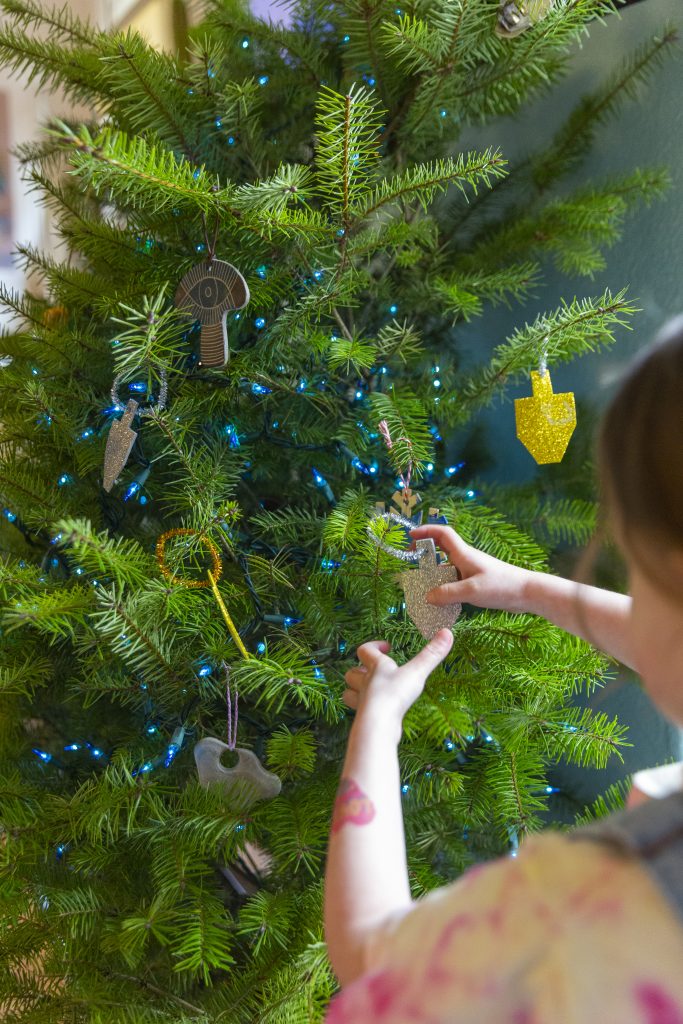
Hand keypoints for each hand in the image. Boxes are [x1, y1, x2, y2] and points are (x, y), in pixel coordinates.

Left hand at [342, 630, 453, 730]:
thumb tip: (447, 632)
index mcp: (375, 668)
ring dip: (355, 690)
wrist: (377, 725)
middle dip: (359, 670)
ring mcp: (362, 702)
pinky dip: (365, 709)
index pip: (365, 650)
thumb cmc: (394, 695)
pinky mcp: (364, 719)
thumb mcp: (416, 673)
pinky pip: (359, 712)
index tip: (387, 647)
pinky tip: (377, 712)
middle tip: (372, 671)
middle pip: (351, 673)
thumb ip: (431, 655)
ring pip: (349, 693)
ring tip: (368, 691)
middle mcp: (365, 683)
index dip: (374, 646)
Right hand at [410, 524, 533, 613]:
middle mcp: (466, 559)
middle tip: (412, 560)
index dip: (426, 531)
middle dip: (425, 552)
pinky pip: (455, 581)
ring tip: (422, 587)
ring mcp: (472, 571)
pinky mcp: (477, 582)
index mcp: (464, 554)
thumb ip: (447, 594)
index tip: (411, 536)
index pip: (443, 534)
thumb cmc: (501, 586)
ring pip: (447, 568)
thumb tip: (427, 597)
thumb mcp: (471, 591)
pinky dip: (445, 587)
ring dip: (434, 574)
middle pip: (442, 549)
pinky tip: (442, 601)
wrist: (527, 592)